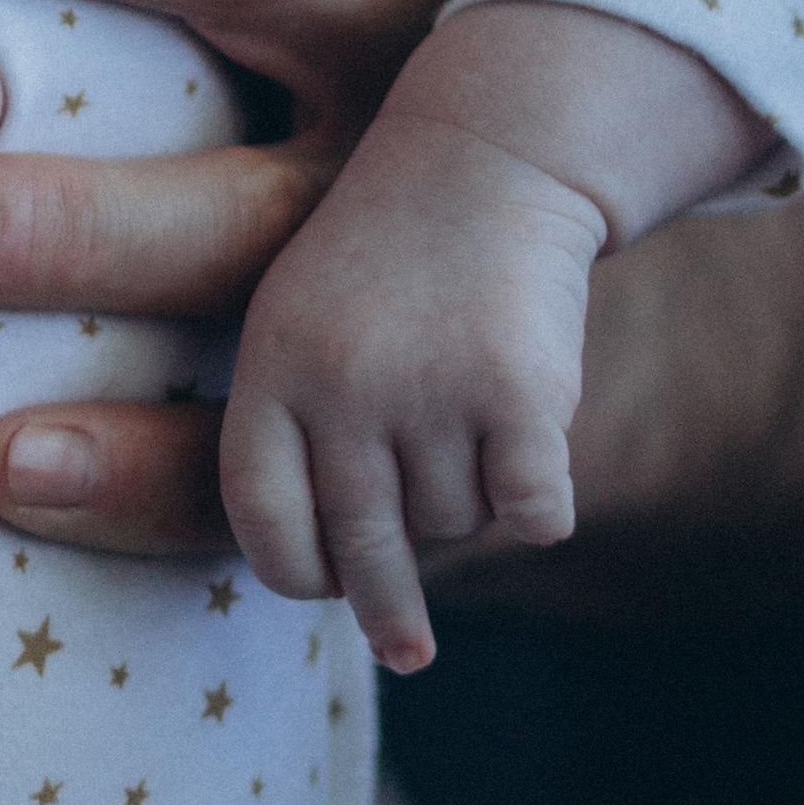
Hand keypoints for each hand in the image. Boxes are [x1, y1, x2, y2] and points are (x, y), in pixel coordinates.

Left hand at [220, 0, 766, 655]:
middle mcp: (341, 388)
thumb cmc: (391, 261)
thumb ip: (301, 435)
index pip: (262, 518)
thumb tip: (332, 585)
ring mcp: (430, 392)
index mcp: (272, 367)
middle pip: (361, 553)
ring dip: (470, 499)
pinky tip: (535, 455)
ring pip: (454, 526)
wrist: (488, 154)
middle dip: (388, 613)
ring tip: (469, 414)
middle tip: (405, 650)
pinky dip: (541, 503)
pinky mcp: (519, 397)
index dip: (294, 570)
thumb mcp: (306, 325)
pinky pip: (530, 515)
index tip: (321, 591)